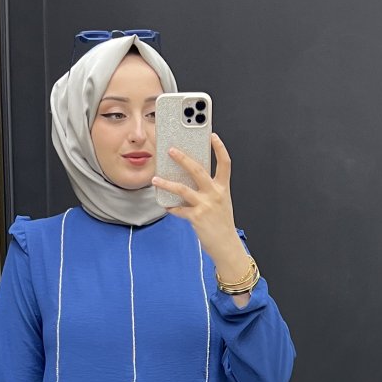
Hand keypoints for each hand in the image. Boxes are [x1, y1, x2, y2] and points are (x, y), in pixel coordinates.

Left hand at [150, 132, 239, 261]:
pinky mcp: (196, 217)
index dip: (219, 148)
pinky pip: (179, 209)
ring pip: (182, 189)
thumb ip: (209, 190)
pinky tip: (165, 205)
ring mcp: (205, 205)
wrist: (226, 245)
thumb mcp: (221, 202)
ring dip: (166, 183)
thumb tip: (190, 179)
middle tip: (171, 150)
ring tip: (155, 179)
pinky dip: (171, 207)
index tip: (212, 135)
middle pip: (198, 170)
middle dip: (183, 158)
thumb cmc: (222, 224)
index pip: (224, 163)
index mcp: (223, 188)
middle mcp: (215, 194)